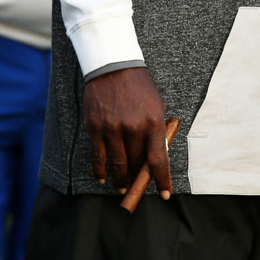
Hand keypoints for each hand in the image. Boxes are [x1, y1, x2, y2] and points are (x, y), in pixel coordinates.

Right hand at [83, 66, 172, 198]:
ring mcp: (112, 128)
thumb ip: (157, 131)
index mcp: (152, 121)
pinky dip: (100, 172)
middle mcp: (132, 127)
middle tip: (138, 186)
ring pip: (117, 165)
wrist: (114, 66)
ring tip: (122, 186)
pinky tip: (103, 178)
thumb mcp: (157, 105)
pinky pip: (98, 157)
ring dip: (120, 179)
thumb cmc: (139, 87)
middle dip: (138, 178)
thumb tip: (156, 157)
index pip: (158, 159)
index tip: (164, 193)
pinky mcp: (95, 127)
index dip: (162, 180)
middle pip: (136, 164)